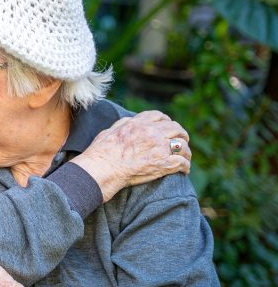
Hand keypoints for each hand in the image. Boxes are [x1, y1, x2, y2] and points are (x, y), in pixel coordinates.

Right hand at [71, 110, 191, 202]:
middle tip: (182, 142)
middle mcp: (151, 132)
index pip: (160, 116)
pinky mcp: (163, 163)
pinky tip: (184, 170)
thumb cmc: (101, 152)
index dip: (166, 122)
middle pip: (176, 129)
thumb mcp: (110, 131)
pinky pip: (182, 162)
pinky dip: (185, 166)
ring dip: (186, 152)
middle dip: (181, 135)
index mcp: (138, 123)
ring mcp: (158, 147)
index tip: (168, 128)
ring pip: (182, 146)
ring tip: (185, 158)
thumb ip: (124, 124)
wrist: (101, 169)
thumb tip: (131, 121)